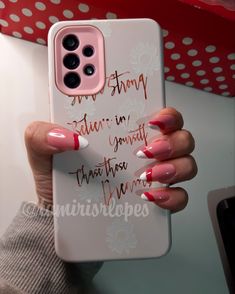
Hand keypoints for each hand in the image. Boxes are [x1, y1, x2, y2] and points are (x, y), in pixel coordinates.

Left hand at [24, 107, 196, 211]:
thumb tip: (70, 137)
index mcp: (123, 130)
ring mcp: (154, 175)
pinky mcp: (156, 199)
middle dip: (172, 140)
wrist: (60, 215)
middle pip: (180, 135)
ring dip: (175, 166)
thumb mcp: (42, 150)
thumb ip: (43, 134)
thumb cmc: (59, 179)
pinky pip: (180, 196)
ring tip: (145, 175)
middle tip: (146, 149)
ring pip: (187, 162)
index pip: (157, 112)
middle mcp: (145, 150)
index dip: (166, 111)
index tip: (154, 118)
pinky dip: (172, 196)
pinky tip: (150, 197)